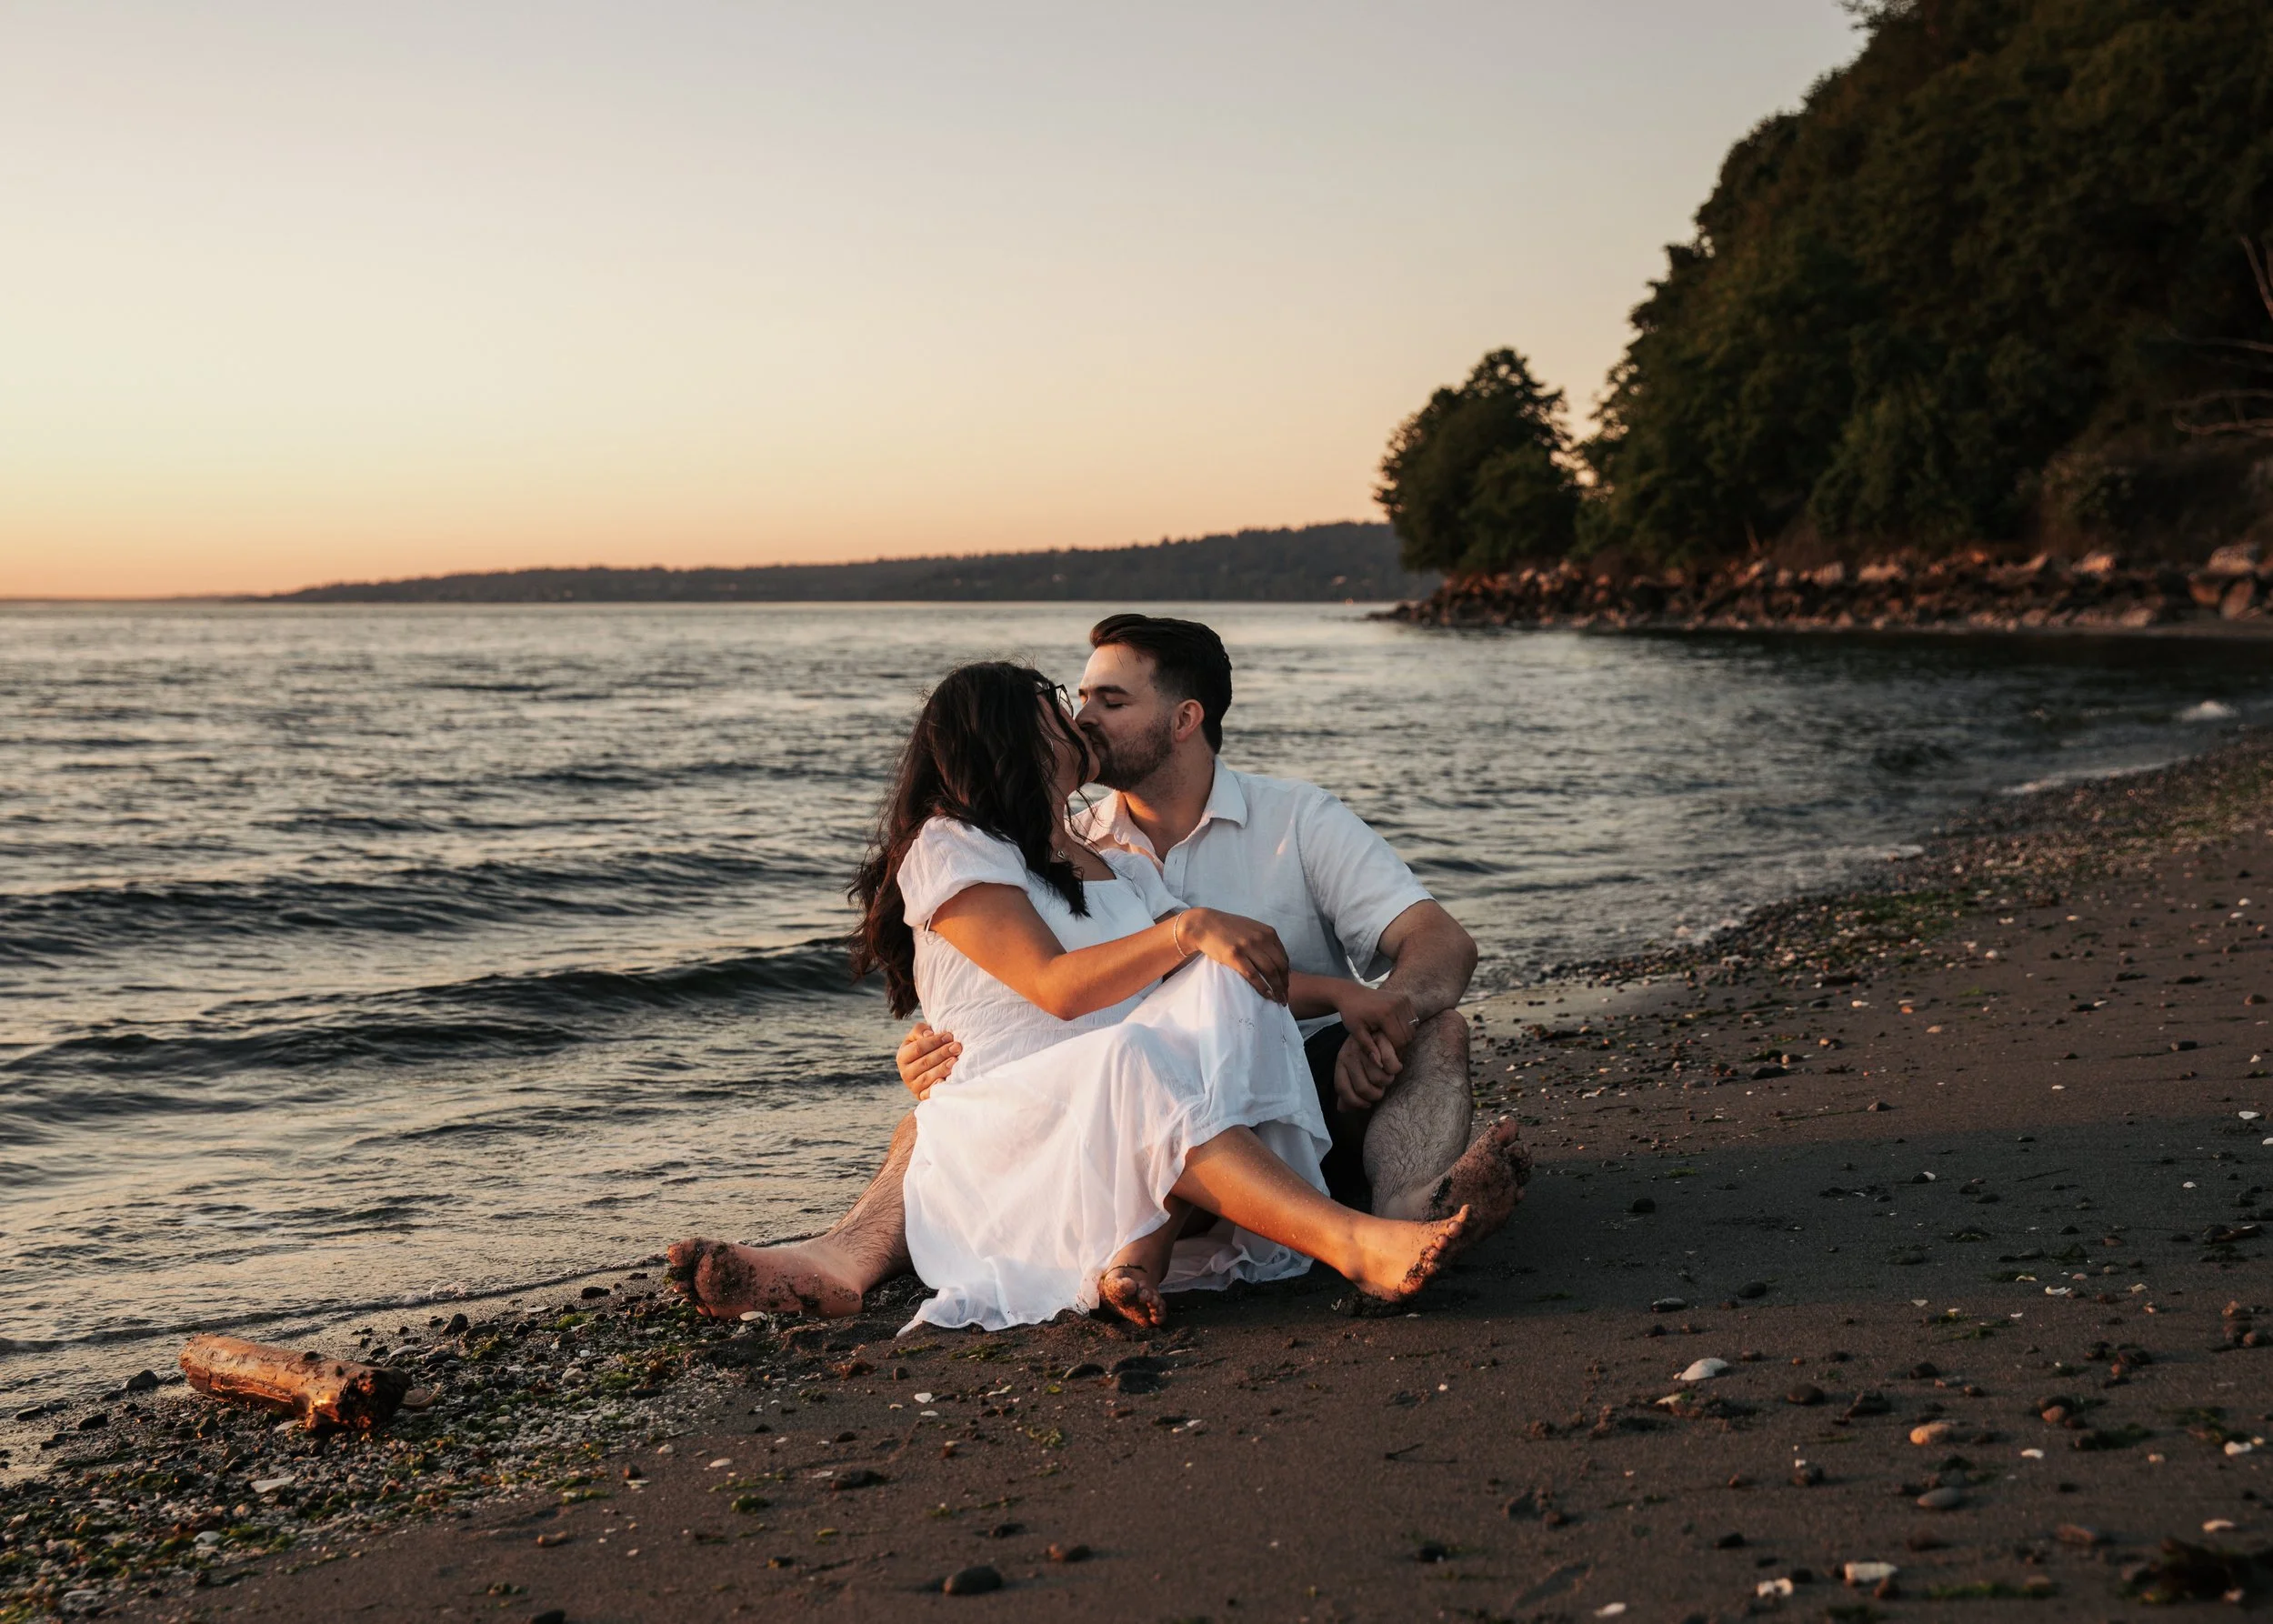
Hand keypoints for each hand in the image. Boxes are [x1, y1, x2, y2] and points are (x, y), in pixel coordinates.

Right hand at [896, 1021, 960, 1100]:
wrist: (928, 1069)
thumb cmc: (926, 1049)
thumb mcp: (918, 1037)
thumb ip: (920, 1030)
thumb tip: (929, 1035)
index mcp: (902, 1056)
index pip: (918, 1048)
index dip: (934, 1042)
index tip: (949, 1036)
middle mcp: (905, 1072)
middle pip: (925, 1062)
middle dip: (942, 1053)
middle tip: (957, 1047)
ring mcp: (913, 1086)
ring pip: (928, 1077)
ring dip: (942, 1068)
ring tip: (955, 1060)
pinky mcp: (921, 1096)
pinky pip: (929, 1093)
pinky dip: (937, 1087)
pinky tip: (946, 1080)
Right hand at [1175, 908, 1290, 1003]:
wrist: (1204, 924)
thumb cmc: (1228, 928)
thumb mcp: (1252, 929)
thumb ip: (1265, 941)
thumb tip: (1277, 959)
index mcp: (1268, 932)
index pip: (1284, 958)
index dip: (1286, 975)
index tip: (1286, 986)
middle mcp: (1261, 938)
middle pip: (1280, 966)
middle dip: (1284, 984)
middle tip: (1285, 998)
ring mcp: (1248, 947)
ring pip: (1269, 972)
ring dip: (1277, 989)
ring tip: (1279, 1000)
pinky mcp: (1235, 955)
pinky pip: (1253, 975)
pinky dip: (1262, 987)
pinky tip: (1266, 995)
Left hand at [1332, 984, 1416, 1111]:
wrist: (1351, 994)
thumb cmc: (1351, 1014)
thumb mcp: (1356, 1032)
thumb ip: (1368, 1048)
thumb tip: (1380, 1065)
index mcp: (1385, 1013)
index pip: (1399, 1040)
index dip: (1394, 1051)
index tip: (1385, 1054)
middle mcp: (1397, 1005)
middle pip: (1408, 1035)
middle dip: (1400, 1045)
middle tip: (1388, 1048)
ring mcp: (1402, 1000)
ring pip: (1413, 1028)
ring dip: (1404, 1036)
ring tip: (1390, 1039)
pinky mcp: (1405, 998)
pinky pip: (1413, 1019)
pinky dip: (1407, 1027)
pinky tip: (1394, 1029)